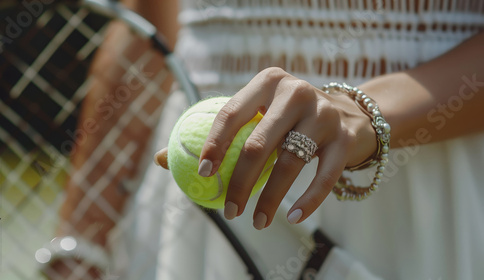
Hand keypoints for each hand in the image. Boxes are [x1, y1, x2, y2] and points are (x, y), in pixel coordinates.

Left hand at [156, 67, 376, 228]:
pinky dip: (308, 200)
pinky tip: (292, 216)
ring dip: (270, 197)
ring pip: (290, 162)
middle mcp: (296, 92)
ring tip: (256, 220)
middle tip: (229, 209)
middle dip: (240, 182)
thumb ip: (214, 135)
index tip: (204, 174)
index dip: (214, 144)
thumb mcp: (255, 115)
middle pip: (259, 144)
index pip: (231, 112)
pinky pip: (324, 176)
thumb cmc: (287, 118)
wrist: (347, 114)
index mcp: (267, 82)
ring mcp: (324, 114)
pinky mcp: (344, 138)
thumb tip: (160, 159)